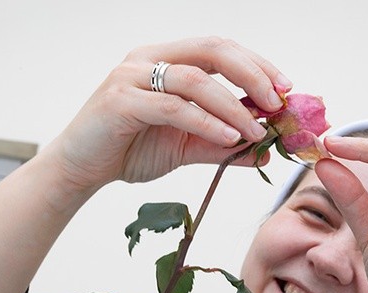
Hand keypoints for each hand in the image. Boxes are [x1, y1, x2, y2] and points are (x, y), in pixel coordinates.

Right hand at [48, 37, 291, 190]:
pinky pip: (172, 107)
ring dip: (232, 106)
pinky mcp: (119, 100)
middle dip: (253, 74)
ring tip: (257, 131)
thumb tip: (264, 151)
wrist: (81, 168)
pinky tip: (229, 138)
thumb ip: (222, 145)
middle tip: (279, 102)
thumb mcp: (185, 147)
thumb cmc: (130, 149)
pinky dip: (205, 122)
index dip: (257, 64)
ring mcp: (132, 76)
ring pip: (195, 79)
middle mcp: (150, 58)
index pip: (220, 49)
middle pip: (213, 50)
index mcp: (167, 60)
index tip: (286, 88)